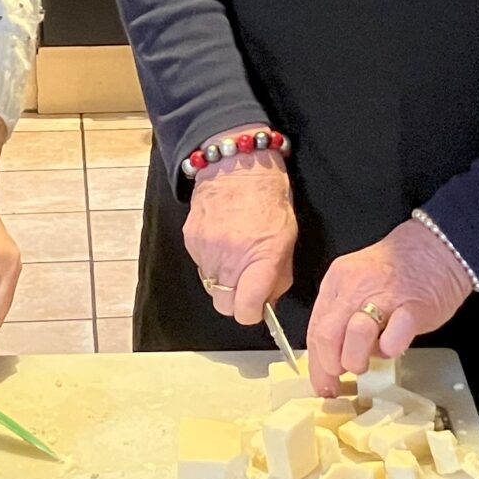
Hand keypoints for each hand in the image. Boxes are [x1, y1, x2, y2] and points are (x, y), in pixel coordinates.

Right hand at [183, 147, 295, 324]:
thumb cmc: (268, 199)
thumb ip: (278, 275)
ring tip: (235, 254)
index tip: (257, 306)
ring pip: (211, 287)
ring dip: (224, 279)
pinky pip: (201, 266)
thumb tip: (267, 302)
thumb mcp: (287, 237)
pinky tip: (222, 241)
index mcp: (263, 256)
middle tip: (246, 284)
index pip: (247, 310)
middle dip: (236, 301)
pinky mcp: (190, 241)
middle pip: (224, 306)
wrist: (237, 166)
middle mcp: (232, 257)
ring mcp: (208, 249)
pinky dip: (212, 262)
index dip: (252, 313)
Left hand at [308, 218, 473, 394]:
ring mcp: (384, 297)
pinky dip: (390, 349)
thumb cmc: (400, 269)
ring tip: (371, 359)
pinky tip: (394, 345)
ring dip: (358, 359)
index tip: (323, 382)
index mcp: (338, 281)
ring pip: (355, 336)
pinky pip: (393, 339)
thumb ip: (342, 313)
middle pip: (327, 336)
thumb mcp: (358, 282)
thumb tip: (332, 355)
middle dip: (333, 366)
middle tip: (345, 374)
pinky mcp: (413, 309)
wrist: (437, 247)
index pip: (315, 329)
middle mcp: (356, 287)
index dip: (317, 364)